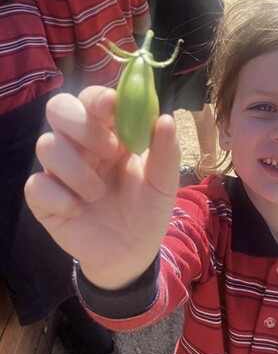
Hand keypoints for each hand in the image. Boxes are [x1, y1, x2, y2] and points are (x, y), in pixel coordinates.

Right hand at [25, 86, 180, 289]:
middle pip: (59, 108)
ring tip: (99, 194)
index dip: (98, 98)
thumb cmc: (146, 212)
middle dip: (82, 126)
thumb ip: (166, 153)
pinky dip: (59, 198)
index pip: (93, 100)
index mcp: (110, 135)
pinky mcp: (45, 199)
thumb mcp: (163, 185)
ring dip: (77, 170)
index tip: (112, 106)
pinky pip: (36, 185)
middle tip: (109, 152)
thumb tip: (165, 119)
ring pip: (46, 145)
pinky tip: (78, 211)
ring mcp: (60, 172)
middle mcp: (80, 147)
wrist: (132, 254)